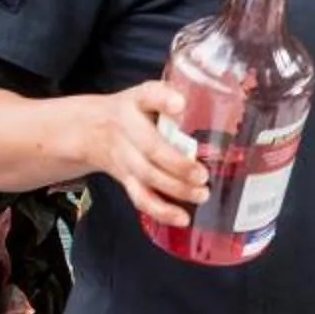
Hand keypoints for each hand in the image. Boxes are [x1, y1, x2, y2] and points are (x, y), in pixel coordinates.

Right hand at [91, 82, 207, 227]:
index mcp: (138, 101)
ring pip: (148, 176)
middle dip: (177, 164)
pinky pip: (141, 198)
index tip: (179, 104)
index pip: (149, 95)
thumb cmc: (134, 111)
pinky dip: (161, 211)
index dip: (163, 100)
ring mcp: (124, 156)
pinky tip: (182, 218)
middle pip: (150, 147)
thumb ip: (175, 97)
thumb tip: (224, 104)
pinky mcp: (126, 178)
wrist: (90, 128)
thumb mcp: (148, 95)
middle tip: (202, 174)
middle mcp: (128, 128)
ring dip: (176, 189)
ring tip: (201, 194)